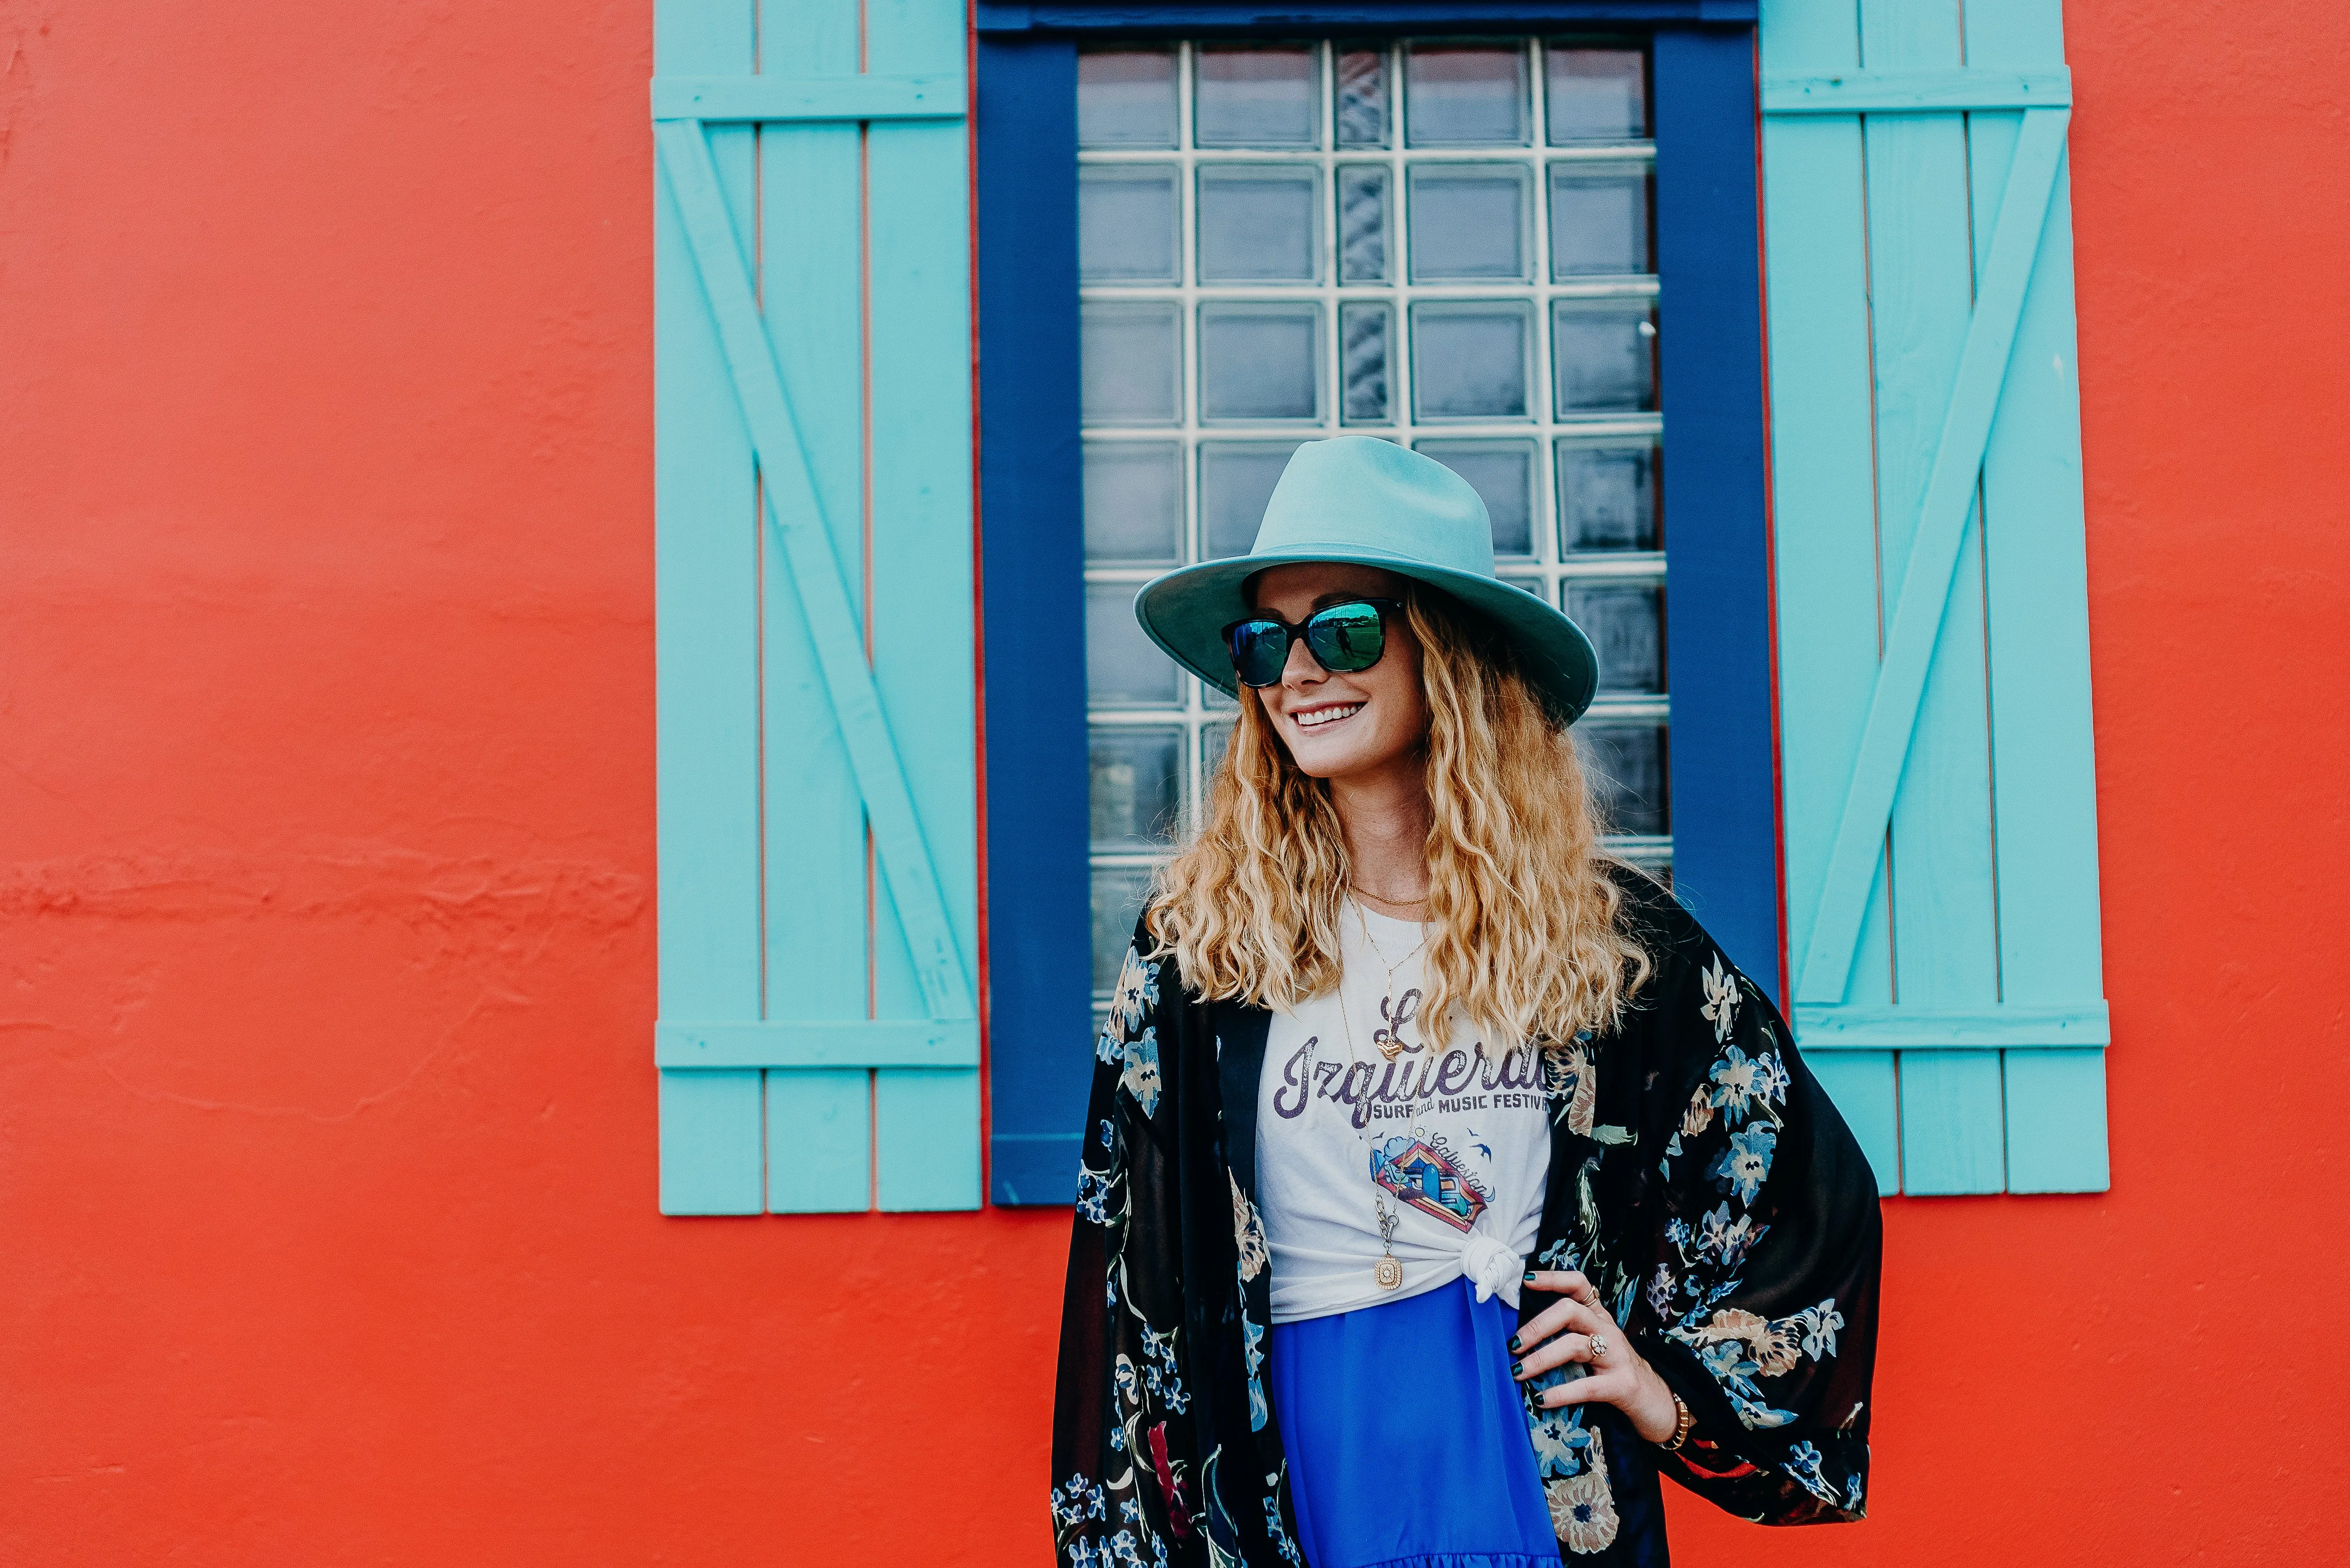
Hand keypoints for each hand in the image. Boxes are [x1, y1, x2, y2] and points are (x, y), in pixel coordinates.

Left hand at [1510, 1270, 1679, 1443]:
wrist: (1654, 1401)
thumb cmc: (1612, 1370)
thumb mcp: (1593, 1345)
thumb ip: (1566, 1334)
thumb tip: (1518, 1335)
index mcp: (1598, 1317)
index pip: (1579, 1285)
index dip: (1553, 1278)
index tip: (1527, 1280)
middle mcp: (1607, 1330)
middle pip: (1570, 1311)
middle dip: (1537, 1326)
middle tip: (1513, 1345)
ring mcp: (1617, 1356)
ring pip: (1575, 1345)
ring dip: (1541, 1358)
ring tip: (1518, 1372)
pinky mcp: (1622, 1384)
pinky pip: (1587, 1385)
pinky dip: (1561, 1393)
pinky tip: (1541, 1400)